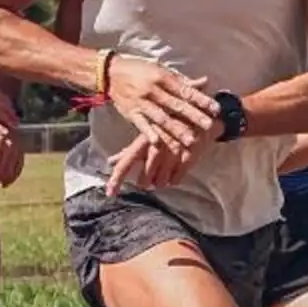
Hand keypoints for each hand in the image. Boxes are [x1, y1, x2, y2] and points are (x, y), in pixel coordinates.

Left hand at [103, 117, 220, 195]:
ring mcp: (172, 155)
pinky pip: (175, 180)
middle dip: (144, 181)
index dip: (116, 179)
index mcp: (143, 141)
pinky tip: (173, 172)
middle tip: (147, 177)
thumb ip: (129, 150)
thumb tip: (111, 161)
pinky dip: (173, 179)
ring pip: (160, 182)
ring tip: (162, 172)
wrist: (196, 114)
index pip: (125, 162)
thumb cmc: (168, 123)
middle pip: (144, 179)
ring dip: (159, 180)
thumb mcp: (146, 134)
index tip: (110, 192)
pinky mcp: (188, 159)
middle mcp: (156, 149)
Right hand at [106, 55, 219, 151]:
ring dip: (176, 130)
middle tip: (209, 126)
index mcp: (163, 78)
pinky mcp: (131, 112)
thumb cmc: (139, 70)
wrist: (110, 72)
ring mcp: (142, 102)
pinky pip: (141, 124)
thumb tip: (204, 82)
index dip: (201, 100)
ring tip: (190, 140)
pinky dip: (148, 132)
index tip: (215, 109)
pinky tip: (157, 142)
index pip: (185, 91)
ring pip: (162, 118)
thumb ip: (182, 80)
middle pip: (177, 106)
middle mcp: (153, 90)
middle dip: (194, 116)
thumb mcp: (161, 70)